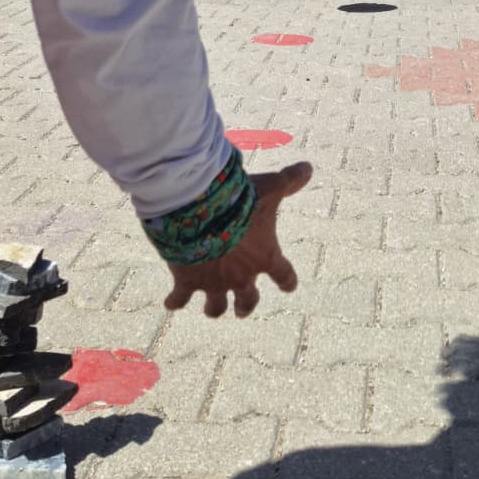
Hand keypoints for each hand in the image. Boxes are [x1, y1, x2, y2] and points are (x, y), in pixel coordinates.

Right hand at [163, 161, 312, 317]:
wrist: (200, 209)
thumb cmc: (240, 200)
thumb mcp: (270, 188)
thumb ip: (289, 180)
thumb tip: (308, 167)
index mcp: (265, 257)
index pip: (284, 275)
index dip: (287, 281)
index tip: (289, 287)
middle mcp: (241, 276)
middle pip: (248, 300)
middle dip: (246, 306)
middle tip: (243, 310)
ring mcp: (214, 283)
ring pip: (216, 307)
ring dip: (214, 309)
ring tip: (211, 311)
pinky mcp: (187, 282)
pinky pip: (180, 298)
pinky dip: (174, 301)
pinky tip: (170, 303)